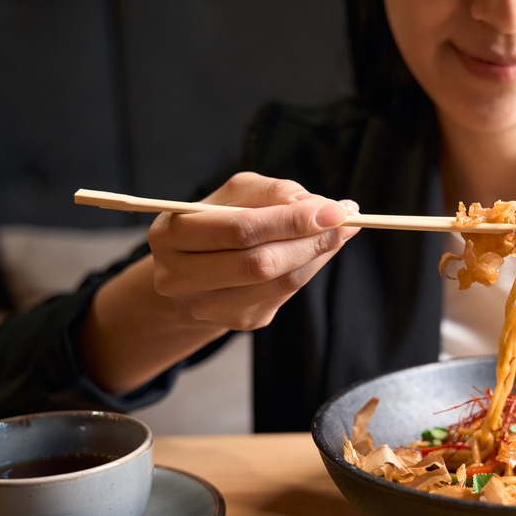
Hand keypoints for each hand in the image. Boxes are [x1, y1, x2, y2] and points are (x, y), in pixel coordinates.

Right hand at [147, 172, 359, 330]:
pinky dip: (310, 268)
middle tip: (345, 220)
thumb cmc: (217, 222)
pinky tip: (321, 250)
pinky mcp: (239, 322)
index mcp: (171, 234)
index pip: (239, 229)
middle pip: (260, 263)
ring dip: (318, 254)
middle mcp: (180, 277)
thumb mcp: (234, 195)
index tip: (333, 209)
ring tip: (341, 231)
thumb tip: (320, 206)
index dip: (290, 220)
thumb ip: (273, 193)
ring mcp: (208, 307)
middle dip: (310, 239)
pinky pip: (285, 294)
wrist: (194, 271)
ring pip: (279, 282)